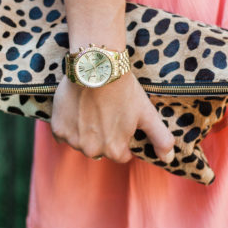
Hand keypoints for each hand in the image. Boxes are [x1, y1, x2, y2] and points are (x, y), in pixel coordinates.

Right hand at [50, 72, 175, 163]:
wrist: (96, 67)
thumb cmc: (124, 90)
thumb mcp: (147, 113)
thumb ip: (160, 138)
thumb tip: (169, 160)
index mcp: (114, 150)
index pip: (121, 154)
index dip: (123, 137)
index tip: (121, 121)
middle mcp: (92, 150)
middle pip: (100, 148)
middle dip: (103, 135)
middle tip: (106, 111)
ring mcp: (73, 140)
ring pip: (81, 141)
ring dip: (85, 131)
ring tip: (91, 108)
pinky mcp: (58, 128)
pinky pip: (64, 134)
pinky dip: (69, 125)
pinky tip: (77, 109)